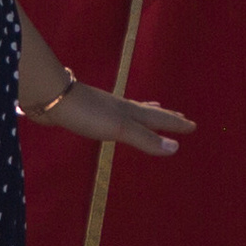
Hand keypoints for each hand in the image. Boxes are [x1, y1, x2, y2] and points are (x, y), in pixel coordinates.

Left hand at [25, 76, 192, 157]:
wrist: (52, 97)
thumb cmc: (87, 113)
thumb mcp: (120, 128)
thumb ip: (145, 139)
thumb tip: (176, 148)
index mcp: (130, 111)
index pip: (158, 118)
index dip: (175, 124)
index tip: (193, 125)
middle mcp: (119, 107)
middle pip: (147, 111)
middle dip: (164, 115)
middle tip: (180, 116)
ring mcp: (103, 108)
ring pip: (130, 111)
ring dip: (145, 113)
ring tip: (153, 110)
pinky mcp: (87, 113)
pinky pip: (112, 117)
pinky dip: (122, 118)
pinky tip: (113, 118)